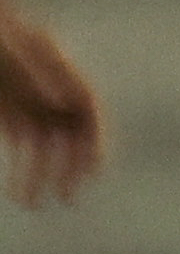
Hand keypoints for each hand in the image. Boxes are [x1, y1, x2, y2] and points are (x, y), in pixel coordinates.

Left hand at [0, 0, 107, 209]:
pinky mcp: (5, 109)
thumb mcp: (4, 50)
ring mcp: (24, 97)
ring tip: (28, 203)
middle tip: (65, 198)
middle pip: (71, 130)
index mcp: (55, 64)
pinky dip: (22, 168)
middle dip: (70, 165)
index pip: (88, 106)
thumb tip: (61, 101)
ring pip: (44, 143)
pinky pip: (21, 142)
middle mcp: (46, 85)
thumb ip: (34, 71)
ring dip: (41, 175)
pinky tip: (16, 190)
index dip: (97, 139)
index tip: (93, 171)